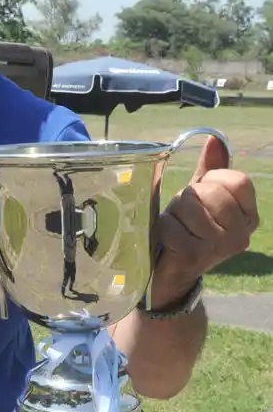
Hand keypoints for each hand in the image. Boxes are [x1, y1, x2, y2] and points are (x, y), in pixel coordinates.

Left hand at [152, 135, 258, 303]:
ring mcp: (219, 248)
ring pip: (189, 206)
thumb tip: (215, 139)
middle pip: (211, 191)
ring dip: (173, 213)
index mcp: (249, 217)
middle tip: (183, 215)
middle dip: (188, 198)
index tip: (203, 194)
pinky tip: (166, 240)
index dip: (213, 180)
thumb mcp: (202, 198)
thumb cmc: (187, 229)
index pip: (238, 181)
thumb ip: (210, 170)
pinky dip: (162, 228)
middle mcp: (241, 235)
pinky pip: (171, 225)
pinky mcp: (194, 256)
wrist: (170, 273)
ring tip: (175, 226)